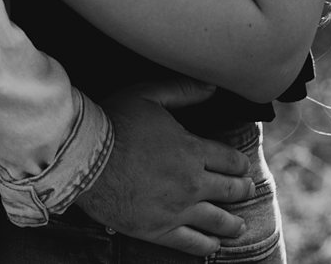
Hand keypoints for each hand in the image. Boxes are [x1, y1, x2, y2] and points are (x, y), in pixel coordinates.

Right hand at [74, 80, 253, 255]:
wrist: (84, 159)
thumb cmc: (114, 122)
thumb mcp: (148, 95)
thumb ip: (182, 90)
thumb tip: (212, 85)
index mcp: (192, 150)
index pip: (230, 160)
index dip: (239, 164)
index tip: (242, 168)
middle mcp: (191, 182)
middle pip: (230, 190)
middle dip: (242, 190)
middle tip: (246, 191)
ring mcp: (177, 209)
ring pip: (217, 220)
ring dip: (233, 222)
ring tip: (239, 225)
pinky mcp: (158, 229)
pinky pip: (192, 243)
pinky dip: (208, 245)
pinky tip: (214, 244)